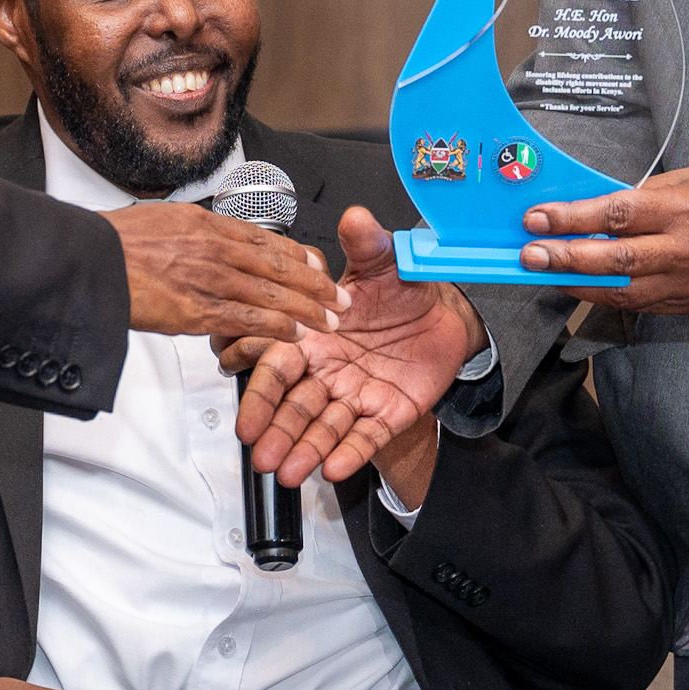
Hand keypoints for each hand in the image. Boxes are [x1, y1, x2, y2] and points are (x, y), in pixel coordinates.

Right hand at [107, 200, 345, 343]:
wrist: (87, 259)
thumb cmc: (115, 241)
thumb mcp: (163, 219)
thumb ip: (193, 231)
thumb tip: (207, 235)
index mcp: (207, 223)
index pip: (267, 238)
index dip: (298, 255)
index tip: (317, 264)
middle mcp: (215, 248)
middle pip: (280, 265)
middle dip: (316, 283)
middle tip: (339, 296)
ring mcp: (209, 279)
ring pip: (272, 294)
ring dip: (307, 308)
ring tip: (330, 320)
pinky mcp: (196, 311)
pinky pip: (247, 320)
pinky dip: (275, 328)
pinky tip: (294, 335)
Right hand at [231, 206, 481, 490]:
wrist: (443, 315)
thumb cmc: (401, 290)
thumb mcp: (385, 262)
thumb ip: (366, 244)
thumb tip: (357, 217)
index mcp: (316, 336)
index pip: (279, 366)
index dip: (262, 394)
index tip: (245, 419)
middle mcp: (329, 370)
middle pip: (295, 405)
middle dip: (278, 431)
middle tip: (262, 456)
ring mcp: (356, 395)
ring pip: (325, 426)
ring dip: (307, 449)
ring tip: (290, 471)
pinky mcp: (387, 413)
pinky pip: (367, 437)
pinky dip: (351, 453)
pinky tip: (335, 469)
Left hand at [515, 163, 688, 313]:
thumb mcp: (685, 179)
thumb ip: (639, 198)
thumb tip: (589, 209)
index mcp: (684, 209)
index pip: (617, 215)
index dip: (573, 218)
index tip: (538, 218)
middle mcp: (684, 250)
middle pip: (614, 259)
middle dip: (565, 257)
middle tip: (529, 254)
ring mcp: (686, 283)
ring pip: (621, 290)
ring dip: (577, 281)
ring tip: (544, 271)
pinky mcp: (686, 303)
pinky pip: (637, 303)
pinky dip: (605, 294)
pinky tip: (579, 284)